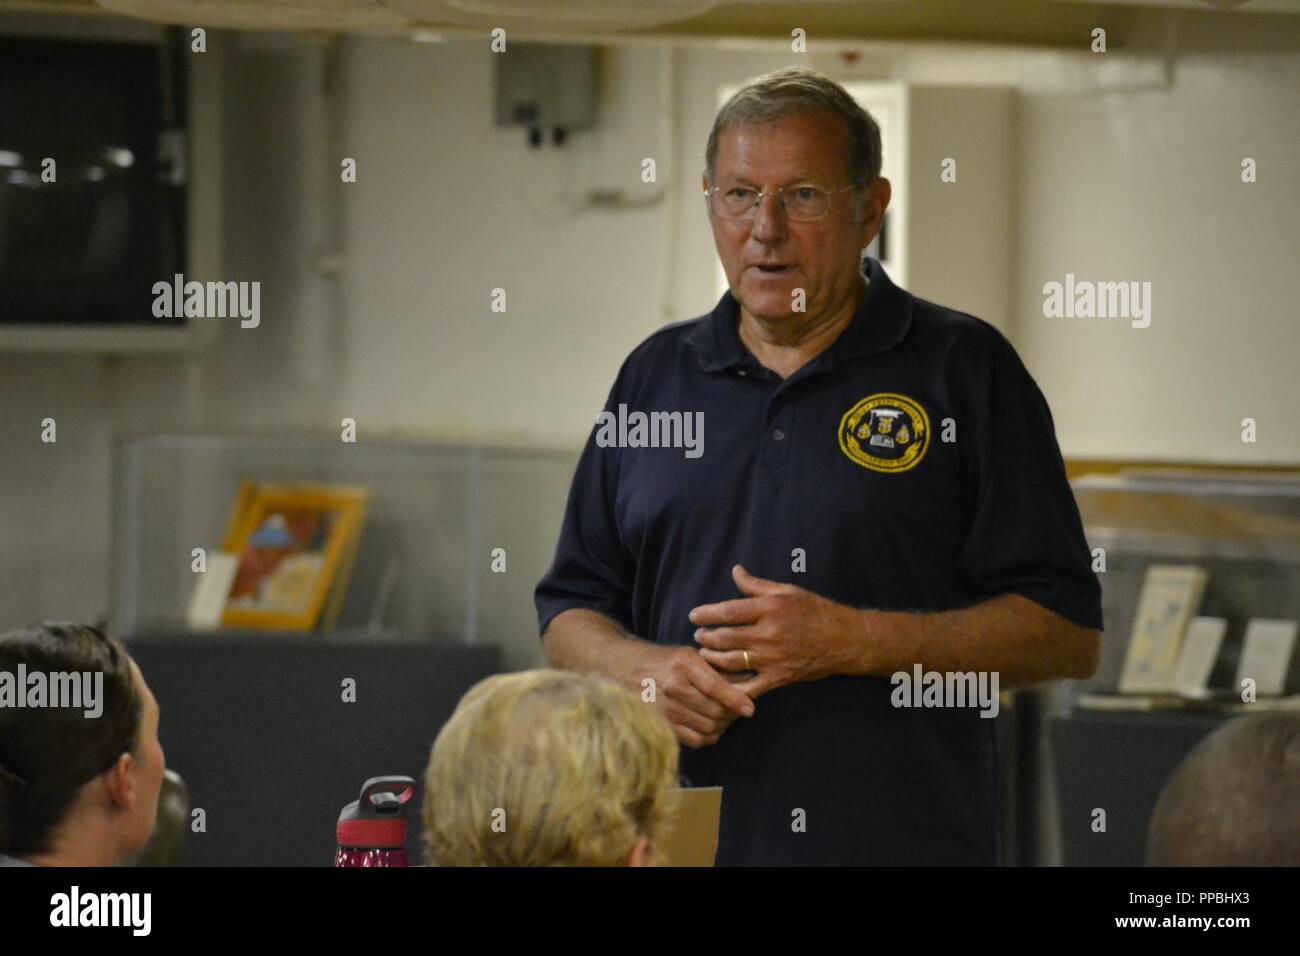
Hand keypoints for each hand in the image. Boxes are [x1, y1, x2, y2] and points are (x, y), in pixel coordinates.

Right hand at [630, 642, 755, 748]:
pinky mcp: (659, 724)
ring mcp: (665, 708)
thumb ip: (713, 671)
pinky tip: (708, 729)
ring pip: (707, 727)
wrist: (620, 667)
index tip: (749, 710)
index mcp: (684, 664)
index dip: (737, 701)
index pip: (718, 687)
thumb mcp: (685, 655)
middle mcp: (674, 686)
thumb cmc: (659, 660)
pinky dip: (707, 738)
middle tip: (735, 711)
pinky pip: (693, 740)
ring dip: (721, 726)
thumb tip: (745, 689)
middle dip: (731, 714)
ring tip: (722, 719)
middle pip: (716, 711)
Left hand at [690, 565, 859, 699]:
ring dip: (713, 658)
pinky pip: (749, 687)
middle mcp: (769, 634)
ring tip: (706, 653)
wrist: (844, 640)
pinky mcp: (779, 678)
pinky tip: (721, 681)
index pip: (728, 611)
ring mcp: (773, 659)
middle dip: (706, 637)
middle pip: (725, 638)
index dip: (706, 614)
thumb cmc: (815, 611)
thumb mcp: (787, 591)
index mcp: (770, 609)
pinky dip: (731, 687)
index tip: (694, 616)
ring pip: (732, 662)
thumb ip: (757, 585)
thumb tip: (735, 571)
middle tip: (699, 635)